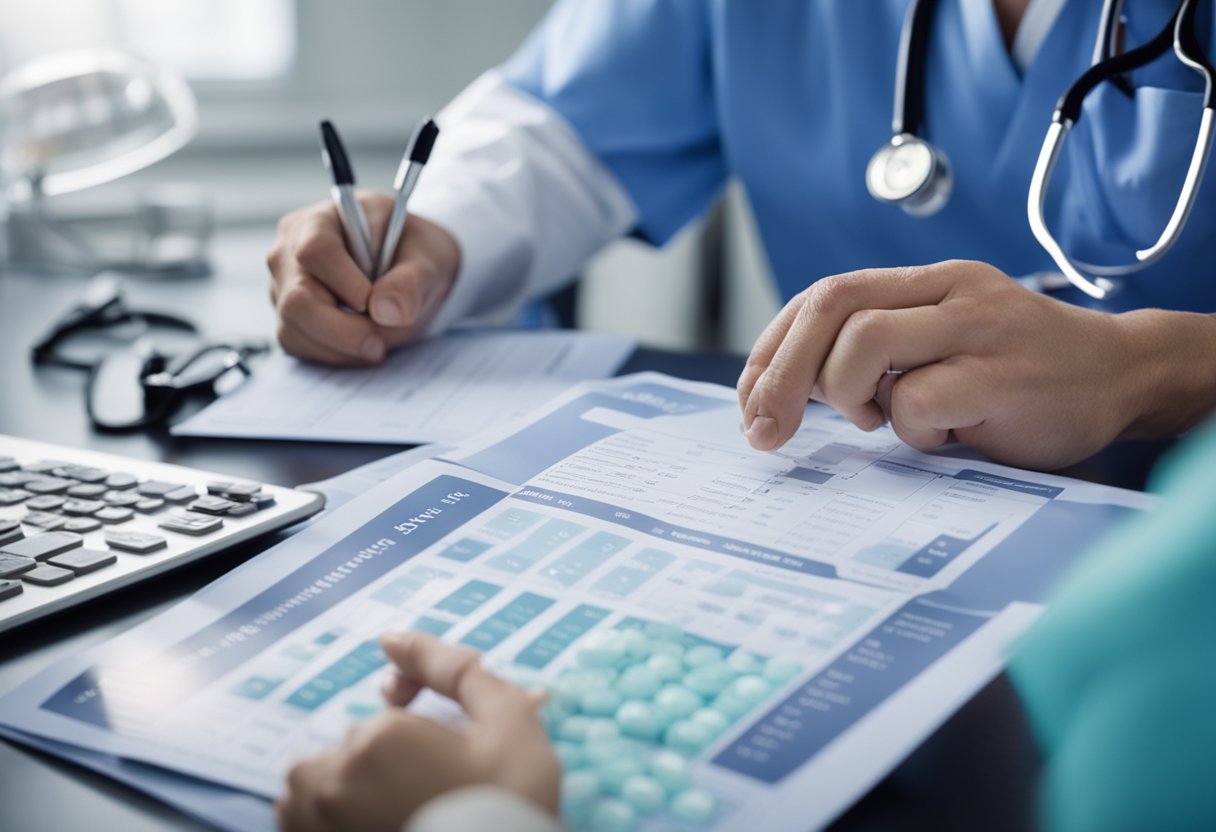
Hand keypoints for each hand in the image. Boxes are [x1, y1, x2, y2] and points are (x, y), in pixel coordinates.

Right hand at [267, 193, 460, 364]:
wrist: (409, 273)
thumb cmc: (413, 255)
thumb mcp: (427, 258)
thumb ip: (411, 281)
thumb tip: (384, 310)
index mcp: (321, 220)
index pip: (314, 251)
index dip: (343, 282)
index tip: (372, 302)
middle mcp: (290, 251)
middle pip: (297, 298)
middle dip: (342, 330)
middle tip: (379, 344)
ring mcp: (284, 286)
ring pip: (293, 328)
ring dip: (341, 347)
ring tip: (378, 342)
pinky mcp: (288, 317)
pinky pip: (298, 345)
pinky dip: (333, 355)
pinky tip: (360, 346)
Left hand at [276, 632, 558, 831]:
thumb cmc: (508, 804)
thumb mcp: (508, 722)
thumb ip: (452, 669)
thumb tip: (393, 637)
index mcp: (379, 739)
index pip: (386, 716)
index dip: (418, 728)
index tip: (449, 756)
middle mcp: (335, 780)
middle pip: (352, 749)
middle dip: (385, 762)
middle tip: (429, 790)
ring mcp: (317, 824)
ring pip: (315, 786)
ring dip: (345, 789)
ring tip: (395, 807)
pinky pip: (297, 822)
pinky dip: (324, 819)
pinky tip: (369, 822)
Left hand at [737, 260, 1215, 469]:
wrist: (1121, 374)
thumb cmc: (1015, 372)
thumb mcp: (940, 343)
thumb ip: (877, 350)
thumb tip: (785, 389)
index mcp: (923, 281)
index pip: (823, 295)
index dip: (772, 347)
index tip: (750, 399)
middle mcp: (946, 291)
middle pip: (830, 307)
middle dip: (779, 374)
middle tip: (763, 429)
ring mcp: (976, 327)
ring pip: (863, 342)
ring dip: (845, 395)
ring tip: (878, 420)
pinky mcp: (1002, 375)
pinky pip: (917, 399)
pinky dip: (909, 431)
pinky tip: (939, 437)